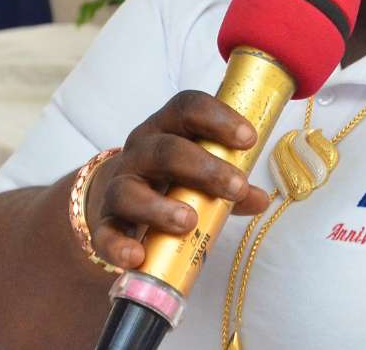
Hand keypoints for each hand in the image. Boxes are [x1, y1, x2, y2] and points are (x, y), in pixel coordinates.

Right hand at [87, 92, 273, 269]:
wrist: (120, 201)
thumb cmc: (172, 180)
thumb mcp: (201, 174)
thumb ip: (230, 184)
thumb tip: (261, 198)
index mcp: (167, 128)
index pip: (187, 108)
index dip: (218, 118)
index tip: (248, 138)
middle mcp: (140, 152)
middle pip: (165, 150)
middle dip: (204, 168)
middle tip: (236, 188)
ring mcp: (119, 186)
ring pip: (130, 190)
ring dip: (160, 207)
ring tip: (190, 222)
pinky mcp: (104, 223)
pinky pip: (105, 233)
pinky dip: (118, 245)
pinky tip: (136, 257)